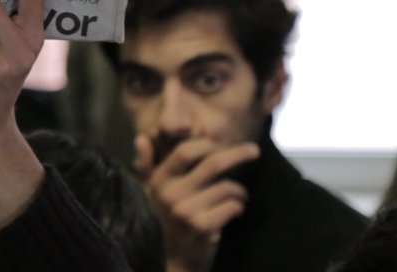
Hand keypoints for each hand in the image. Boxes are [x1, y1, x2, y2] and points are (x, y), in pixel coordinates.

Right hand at [134, 135, 258, 271]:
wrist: (174, 257)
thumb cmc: (166, 219)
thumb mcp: (153, 191)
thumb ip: (147, 165)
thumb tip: (141, 138)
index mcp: (159, 180)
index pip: (184, 151)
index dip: (205, 144)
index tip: (220, 144)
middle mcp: (170, 193)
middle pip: (212, 164)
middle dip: (237, 154)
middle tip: (254, 150)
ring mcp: (186, 211)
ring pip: (227, 187)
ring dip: (239, 191)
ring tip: (238, 195)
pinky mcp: (202, 227)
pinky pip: (231, 206)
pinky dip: (238, 206)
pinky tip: (234, 209)